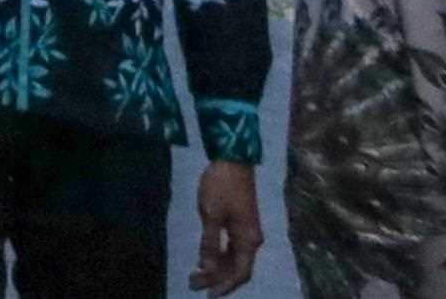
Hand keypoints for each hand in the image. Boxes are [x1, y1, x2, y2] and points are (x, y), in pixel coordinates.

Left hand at [192, 159, 259, 291]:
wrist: (232, 160)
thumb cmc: (221, 186)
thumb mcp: (211, 215)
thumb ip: (210, 242)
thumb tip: (207, 267)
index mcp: (248, 240)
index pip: (240, 273)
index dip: (225, 286)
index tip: (209, 295)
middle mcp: (251, 240)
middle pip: (237, 268)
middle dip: (217, 280)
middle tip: (193, 286)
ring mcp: (246, 232)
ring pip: (233, 259)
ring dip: (216, 269)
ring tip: (195, 277)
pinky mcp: (240, 224)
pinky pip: (231, 248)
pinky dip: (218, 256)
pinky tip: (203, 260)